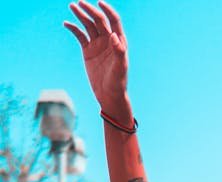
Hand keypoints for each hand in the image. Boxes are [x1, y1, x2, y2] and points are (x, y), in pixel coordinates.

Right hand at [64, 1, 129, 117]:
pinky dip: (73, 28)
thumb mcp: (120, 68)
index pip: (114, 20)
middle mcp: (108, 40)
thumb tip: (114, 35)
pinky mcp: (88, 51)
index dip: (107, 10)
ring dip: (80, 15)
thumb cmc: (118, 83)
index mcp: (118, 41)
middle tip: (79, 3)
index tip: (99, 2)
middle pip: (98, 20)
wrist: (109, 95)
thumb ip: (119, 51)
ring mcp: (97, 44)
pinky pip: (79, 35)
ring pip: (88, 25)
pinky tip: (66, 23)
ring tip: (72, 6)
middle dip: (90, 10)